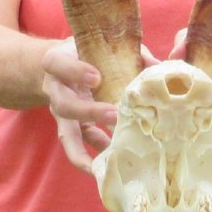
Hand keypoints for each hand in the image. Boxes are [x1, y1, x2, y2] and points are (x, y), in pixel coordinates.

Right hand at [41, 39, 117, 172]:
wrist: (57, 66)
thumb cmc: (84, 53)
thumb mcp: (97, 46)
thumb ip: (126, 53)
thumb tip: (157, 65)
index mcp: (57, 62)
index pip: (58, 64)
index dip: (75, 71)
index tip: (97, 77)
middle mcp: (54, 88)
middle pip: (63, 103)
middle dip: (88, 111)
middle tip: (114, 114)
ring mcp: (60, 111)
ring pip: (66, 131)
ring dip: (87, 144)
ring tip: (108, 156)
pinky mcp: (68, 126)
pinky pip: (76, 144)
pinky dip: (89, 156)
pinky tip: (107, 165)